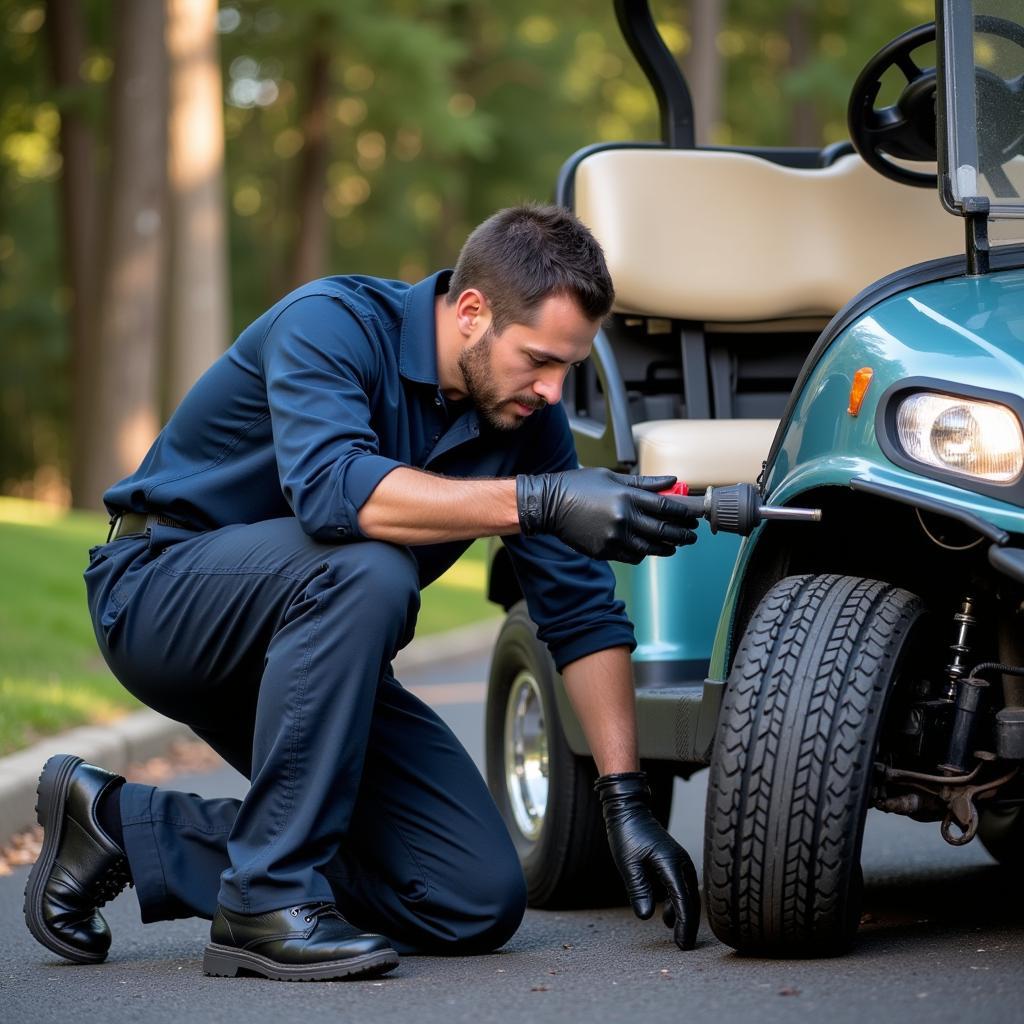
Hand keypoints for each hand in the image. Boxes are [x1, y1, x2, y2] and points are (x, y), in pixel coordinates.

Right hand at [516, 469, 698, 562]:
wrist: (549, 504)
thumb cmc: (580, 485)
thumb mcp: (612, 477)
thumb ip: (644, 483)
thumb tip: (671, 481)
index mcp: (627, 496)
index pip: (666, 508)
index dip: (685, 514)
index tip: (694, 516)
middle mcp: (624, 518)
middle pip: (663, 530)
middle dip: (682, 534)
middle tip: (692, 535)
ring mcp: (614, 537)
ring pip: (650, 547)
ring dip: (667, 547)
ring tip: (675, 546)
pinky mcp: (605, 551)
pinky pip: (632, 556)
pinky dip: (643, 554)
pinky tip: (648, 549)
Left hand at [595, 771, 699, 949]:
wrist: (629, 810)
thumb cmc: (627, 833)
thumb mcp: (628, 864)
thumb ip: (638, 889)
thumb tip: (645, 916)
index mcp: (671, 863)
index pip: (684, 902)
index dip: (685, 925)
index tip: (682, 944)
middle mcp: (681, 863)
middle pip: (691, 901)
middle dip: (688, 924)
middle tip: (683, 945)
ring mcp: (680, 862)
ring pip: (688, 895)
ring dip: (682, 914)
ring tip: (673, 933)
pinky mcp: (674, 862)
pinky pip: (681, 887)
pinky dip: (677, 903)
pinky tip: (667, 914)